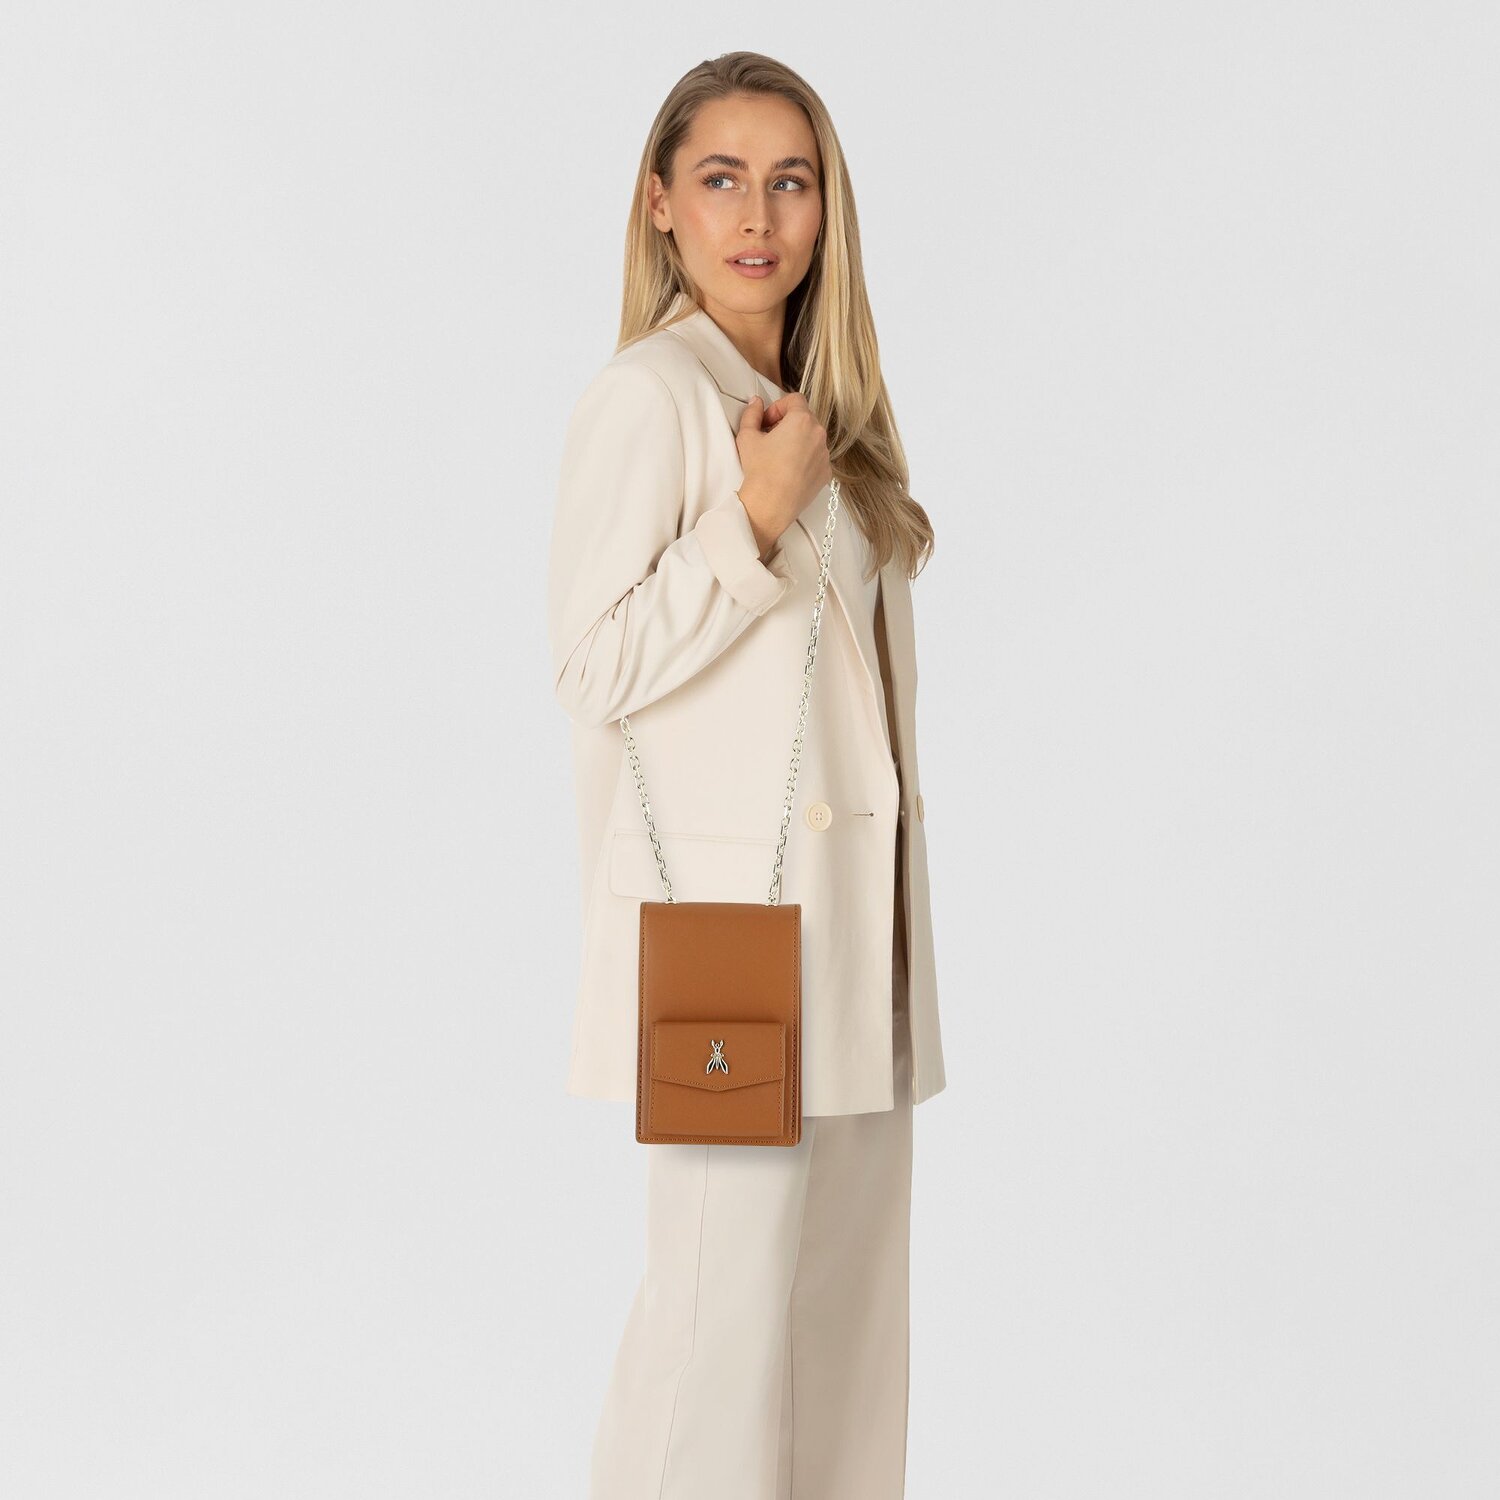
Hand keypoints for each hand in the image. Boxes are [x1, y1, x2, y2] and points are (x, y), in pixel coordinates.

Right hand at [735, 393, 832, 559]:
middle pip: (805, 418)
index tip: (767, 421)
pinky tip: (789, 470)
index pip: (794, 399)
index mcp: (802, 420)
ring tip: (779, 456)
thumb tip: (756, 403)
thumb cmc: (760, 470)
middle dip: (787, 423)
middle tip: (770, 437)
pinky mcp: (826, 473)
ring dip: (797, 440)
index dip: (778, 407)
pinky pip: (816, 458)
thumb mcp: (747, 436)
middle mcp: (818, 434)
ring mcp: (825, 455)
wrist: (771, 504)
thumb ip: (751, 413)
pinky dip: (805, 459)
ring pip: (812, 438)